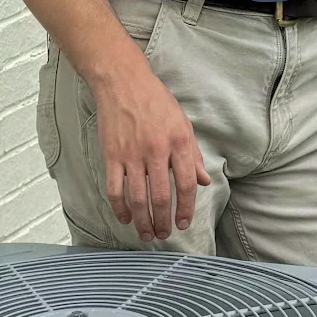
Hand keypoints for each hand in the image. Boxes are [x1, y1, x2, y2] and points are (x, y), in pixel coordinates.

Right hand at [89, 55, 209, 238]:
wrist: (123, 82)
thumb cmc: (155, 102)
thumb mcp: (182, 124)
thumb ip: (193, 155)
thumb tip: (204, 182)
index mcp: (178, 142)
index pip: (186, 184)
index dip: (186, 208)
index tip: (183, 223)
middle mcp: (156, 150)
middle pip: (161, 197)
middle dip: (163, 221)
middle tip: (164, 234)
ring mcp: (132, 154)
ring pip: (138, 198)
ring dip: (143, 221)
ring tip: (146, 234)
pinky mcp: (112, 156)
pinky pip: (115, 190)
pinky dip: (119, 208)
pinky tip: (125, 218)